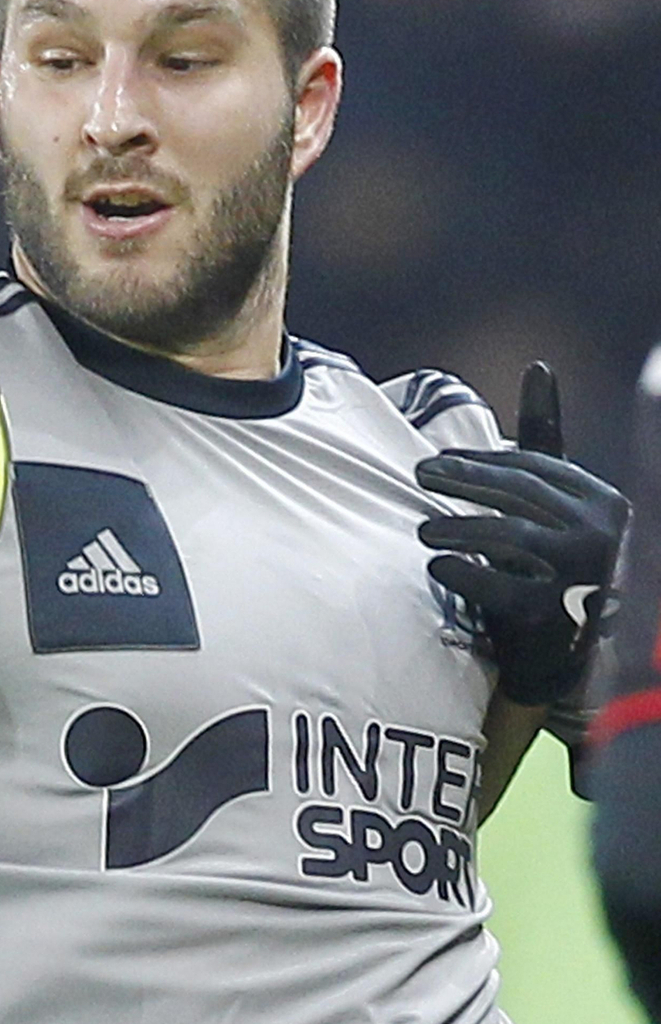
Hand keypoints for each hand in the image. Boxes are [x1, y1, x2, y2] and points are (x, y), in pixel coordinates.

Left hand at [416, 361, 628, 704]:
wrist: (567, 657)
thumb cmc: (556, 568)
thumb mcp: (558, 507)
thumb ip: (544, 444)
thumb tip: (538, 366)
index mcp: (603, 500)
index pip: (536, 466)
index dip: (483, 459)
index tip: (441, 460)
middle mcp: (601, 532)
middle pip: (519, 492)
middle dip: (464, 479)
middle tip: (421, 474)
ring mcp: (582, 573)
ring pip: (507, 534)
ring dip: (456, 525)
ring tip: (422, 528)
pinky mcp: (554, 612)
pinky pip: (496, 583)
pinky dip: (460, 571)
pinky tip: (436, 565)